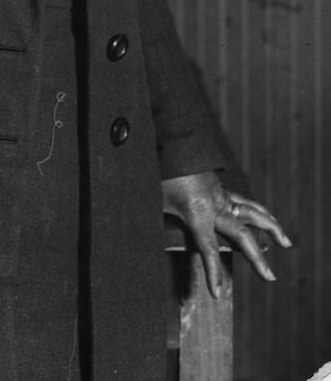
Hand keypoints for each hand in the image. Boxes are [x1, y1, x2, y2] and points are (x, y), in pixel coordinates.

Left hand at [162, 170, 291, 296]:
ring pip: (252, 213)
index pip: (209, 248)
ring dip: (271, 228)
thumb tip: (152, 234)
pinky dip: (259, 211)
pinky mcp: (222, 189)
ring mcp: (221, 196)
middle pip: (242, 234)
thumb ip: (162, 220)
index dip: (214, 272)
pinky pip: (245, 202)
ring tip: (285, 243)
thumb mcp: (158, 202)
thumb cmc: (161, 174)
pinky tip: (267, 218)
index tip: (218, 292)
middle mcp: (215, 206)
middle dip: (257, 258)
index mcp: (198, 212)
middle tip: (270, 277)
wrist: (173, 144)